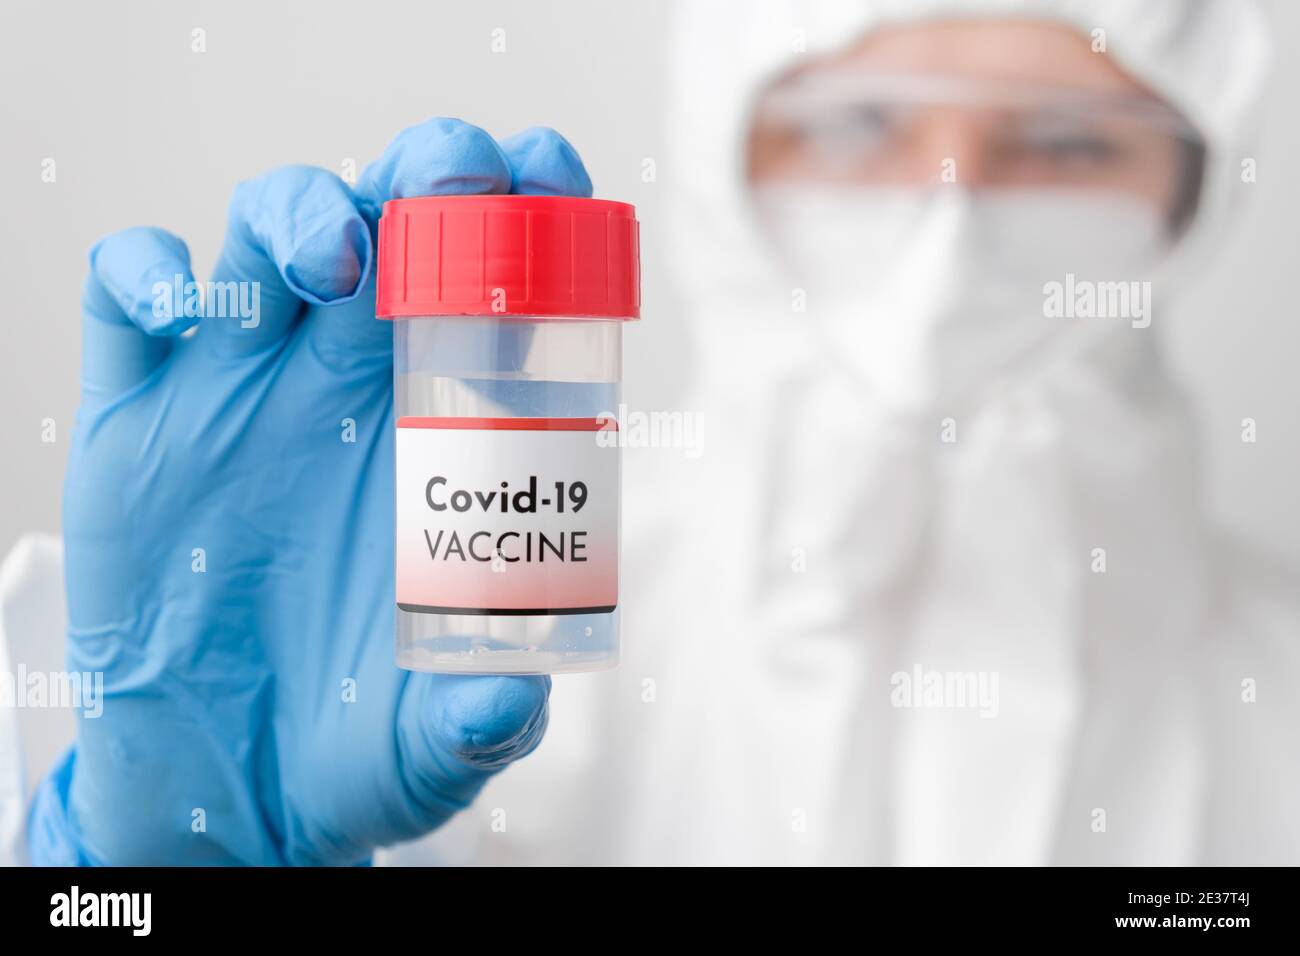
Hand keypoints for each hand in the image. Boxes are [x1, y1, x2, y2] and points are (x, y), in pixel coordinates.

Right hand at [29, 120, 593, 864]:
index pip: (497, 285)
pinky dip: (144, 274)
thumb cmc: (356, 744)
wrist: (228, 791)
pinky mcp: (138, 424)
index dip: (530, 211)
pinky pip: (128, 302)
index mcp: (446, 434)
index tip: (550, 173)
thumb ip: (480, 716)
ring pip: (264, 237)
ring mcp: (240, 396)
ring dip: (300, 210)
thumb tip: (509, 691)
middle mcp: (348, 392)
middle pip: (387, 225)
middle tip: (451, 176)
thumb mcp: (434, 742)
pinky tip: (179, 305)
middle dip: (422, 175)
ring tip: (335, 260)